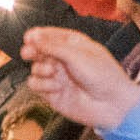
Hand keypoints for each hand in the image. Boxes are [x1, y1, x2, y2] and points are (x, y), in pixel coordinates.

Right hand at [23, 26, 139, 131]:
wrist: (111, 104)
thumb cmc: (102, 75)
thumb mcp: (77, 55)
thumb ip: (52, 46)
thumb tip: (32, 38)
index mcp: (73, 45)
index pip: (50, 35)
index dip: (38, 35)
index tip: (29, 37)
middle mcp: (63, 60)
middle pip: (38, 51)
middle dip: (32, 51)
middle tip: (28, 53)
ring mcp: (57, 77)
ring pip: (35, 69)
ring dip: (41, 70)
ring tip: (53, 73)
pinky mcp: (52, 93)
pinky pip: (35, 85)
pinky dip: (43, 85)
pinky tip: (57, 88)